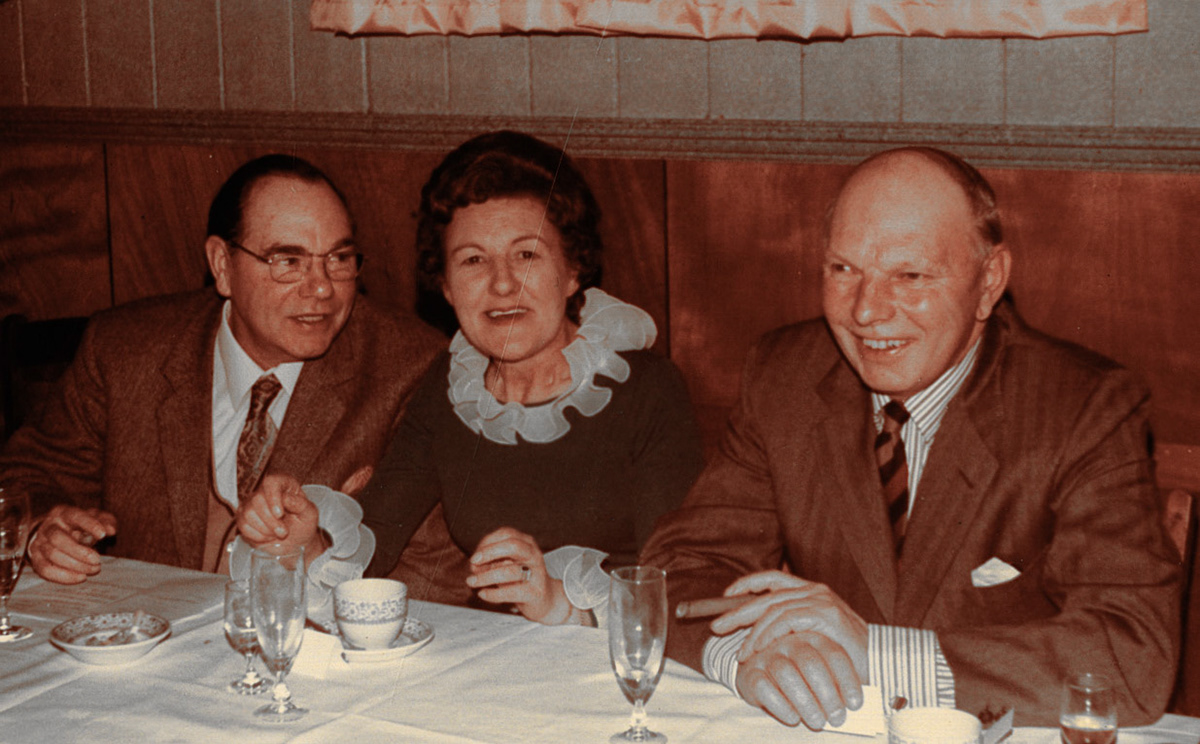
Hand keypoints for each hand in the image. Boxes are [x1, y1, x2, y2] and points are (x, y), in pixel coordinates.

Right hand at [27, 505, 117, 583]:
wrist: (55, 534)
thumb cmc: (80, 526)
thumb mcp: (96, 519)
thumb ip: (106, 521)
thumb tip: (110, 530)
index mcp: (64, 513)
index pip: (75, 517)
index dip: (89, 525)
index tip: (103, 535)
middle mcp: (49, 527)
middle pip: (58, 539)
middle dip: (79, 552)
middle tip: (98, 560)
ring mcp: (39, 543)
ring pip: (52, 555)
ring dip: (75, 565)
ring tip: (94, 569)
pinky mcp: (36, 559)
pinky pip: (45, 570)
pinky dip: (64, 577)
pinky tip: (81, 577)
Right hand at [236, 474, 323, 557]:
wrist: (296, 542)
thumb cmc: (303, 524)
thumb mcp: (310, 514)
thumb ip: (301, 504)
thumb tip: (286, 498)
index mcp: (284, 484)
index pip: (272, 482)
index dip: (273, 498)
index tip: (280, 515)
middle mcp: (265, 491)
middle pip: (257, 500)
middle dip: (271, 521)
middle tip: (284, 533)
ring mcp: (251, 504)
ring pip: (248, 513)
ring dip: (265, 529)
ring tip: (277, 534)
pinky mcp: (243, 518)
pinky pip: (242, 525)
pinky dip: (257, 536)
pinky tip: (268, 537)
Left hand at [466, 527, 572, 624]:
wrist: (545, 600)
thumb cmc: (520, 580)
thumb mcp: (507, 564)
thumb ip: (492, 561)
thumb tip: (474, 565)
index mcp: (527, 543)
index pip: (506, 534)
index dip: (487, 543)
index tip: (475, 557)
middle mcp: (534, 555)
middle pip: (512, 545)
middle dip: (489, 553)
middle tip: (473, 563)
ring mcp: (537, 574)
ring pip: (510, 571)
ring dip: (486, 577)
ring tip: (472, 582)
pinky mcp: (535, 593)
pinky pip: (511, 592)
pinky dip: (493, 594)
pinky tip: (482, 593)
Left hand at [712, 571, 867, 729]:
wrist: (882, 663)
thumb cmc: (845, 653)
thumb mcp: (814, 634)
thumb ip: (792, 626)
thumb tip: (758, 630)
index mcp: (811, 591)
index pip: (773, 578)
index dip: (747, 584)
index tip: (727, 595)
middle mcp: (814, 591)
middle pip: (767, 595)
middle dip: (737, 610)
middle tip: (716, 626)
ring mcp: (820, 601)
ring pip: (773, 609)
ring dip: (752, 632)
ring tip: (740, 652)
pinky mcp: (825, 615)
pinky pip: (785, 621)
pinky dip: (768, 635)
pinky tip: (759, 649)